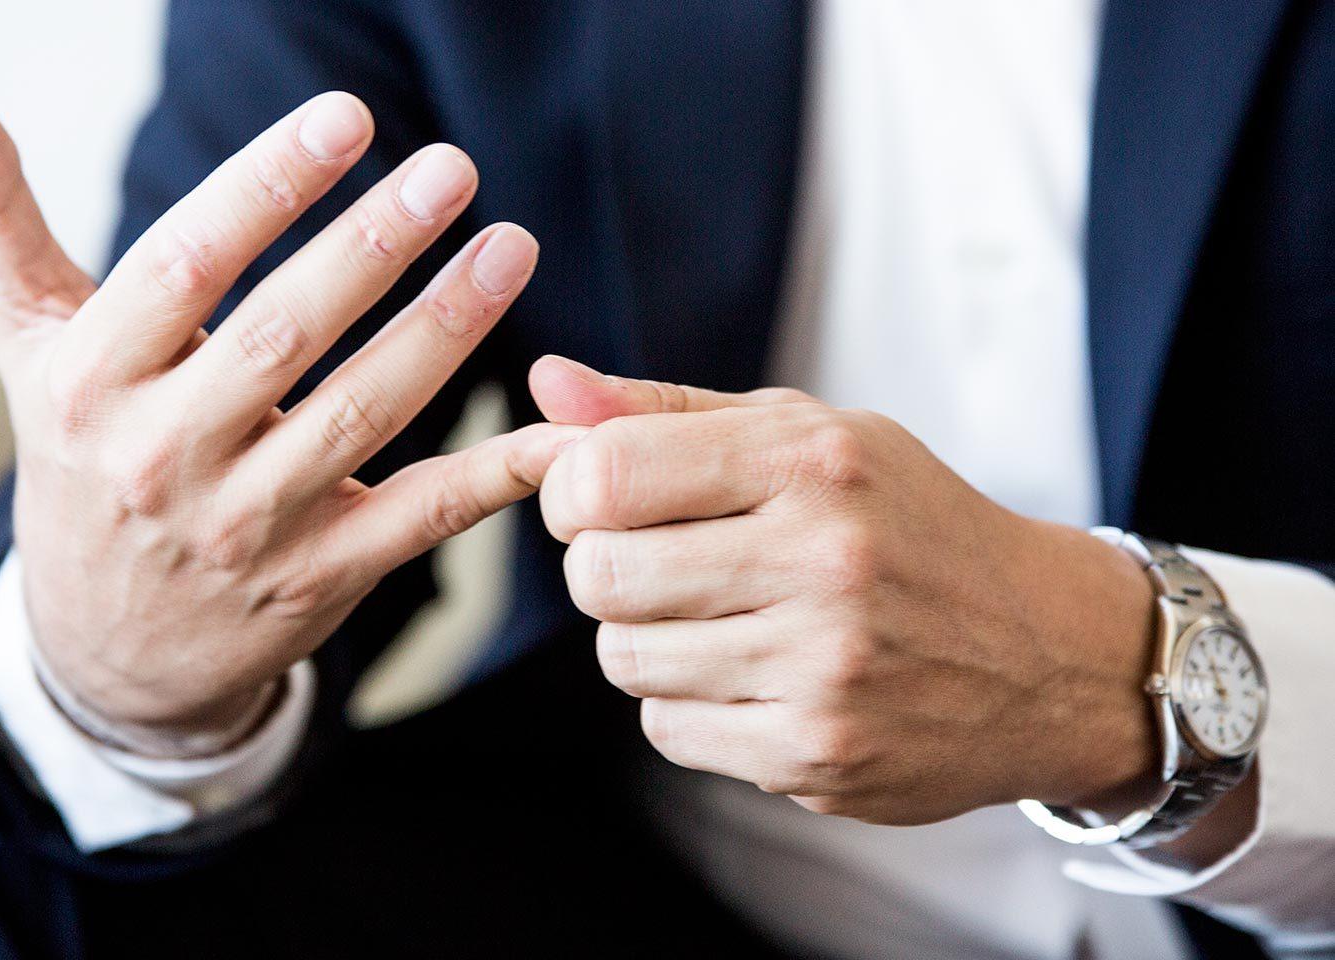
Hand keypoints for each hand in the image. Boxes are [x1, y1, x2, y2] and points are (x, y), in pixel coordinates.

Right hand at [0, 70, 580, 742]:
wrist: (105, 644)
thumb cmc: (78, 460)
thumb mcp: (26, 344)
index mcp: (91, 383)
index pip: (184, 268)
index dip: (268, 189)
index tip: (349, 120)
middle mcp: (164, 458)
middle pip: (285, 336)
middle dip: (374, 248)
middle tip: (451, 169)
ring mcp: (247, 527)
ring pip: (363, 415)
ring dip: (446, 329)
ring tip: (511, 245)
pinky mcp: (319, 580)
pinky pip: (417, 518)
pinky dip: (493, 475)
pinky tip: (557, 423)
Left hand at [529, 356, 1159, 824]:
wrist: (1052, 653)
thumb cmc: (911, 526)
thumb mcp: (812, 436)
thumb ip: (668, 412)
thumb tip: (547, 383)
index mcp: (815, 462)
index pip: (606, 475)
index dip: (572, 492)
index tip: (600, 500)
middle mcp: (823, 560)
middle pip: (600, 575)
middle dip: (602, 570)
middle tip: (652, 563)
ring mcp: (824, 667)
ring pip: (624, 658)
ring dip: (646, 639)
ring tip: (716, 618)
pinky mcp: (818, 753)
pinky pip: (667, 729)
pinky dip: (687, 705)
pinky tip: (751, 677)